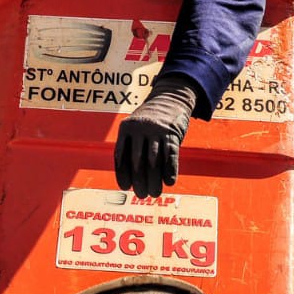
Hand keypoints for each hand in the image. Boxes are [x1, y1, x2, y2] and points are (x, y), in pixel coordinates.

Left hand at [114, 80, 197, 197]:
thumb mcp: (135, 128)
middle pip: (137, 161)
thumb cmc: (150, 121)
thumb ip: (130, 147)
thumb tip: (130, 179)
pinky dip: (170, 170)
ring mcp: (157, 130)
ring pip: (154, 161)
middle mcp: (140, 129)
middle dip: (139, 180)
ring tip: (155, 193)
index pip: (121, 155)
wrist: (171, 98)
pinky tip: (169, 182)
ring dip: (154, 180)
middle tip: (142, 195)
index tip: (125, 187)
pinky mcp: (172, 133)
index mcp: (126, 128)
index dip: (122, 174)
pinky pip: (171, 155)